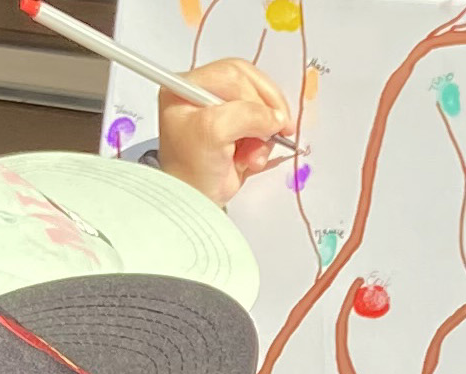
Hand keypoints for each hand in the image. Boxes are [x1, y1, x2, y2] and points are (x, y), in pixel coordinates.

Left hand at [158, 58, 290, 203]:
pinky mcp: (235, 135)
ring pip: (258, 110)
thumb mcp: (214, 131)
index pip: (232, 74)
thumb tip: (277, 117)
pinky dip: (262, 147)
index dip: (257, 92)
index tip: (273, 118)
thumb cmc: (192, 169)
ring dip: (263, 135)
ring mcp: (221, 116)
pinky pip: (259, 131)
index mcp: (187, 87)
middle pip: (248, 88)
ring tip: (253, 157)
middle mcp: (203, 96)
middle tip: (279, 131)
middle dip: (264, 113)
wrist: (194, 207)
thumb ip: (246, 115)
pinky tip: (251, 161)